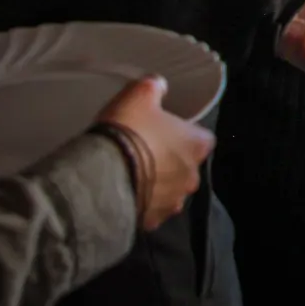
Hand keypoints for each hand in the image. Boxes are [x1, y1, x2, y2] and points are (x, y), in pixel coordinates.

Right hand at [95, 76, 214, 231]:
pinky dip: (141, 203)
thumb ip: (154, 87)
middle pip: (185, 166)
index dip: (183, 134)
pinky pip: (150, 210)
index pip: (201, 138)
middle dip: (169, 161)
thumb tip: (159, 85)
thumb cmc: (129, 129)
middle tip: (144, 151)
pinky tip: (123, 193)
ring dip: (155, 183)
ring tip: (130, 173)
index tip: (165, 131)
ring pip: (169, 190)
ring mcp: (173, 202)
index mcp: (198, 146)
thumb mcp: (140, 94)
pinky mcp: (152, 221)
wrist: (103, 175)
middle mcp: (192, 177)